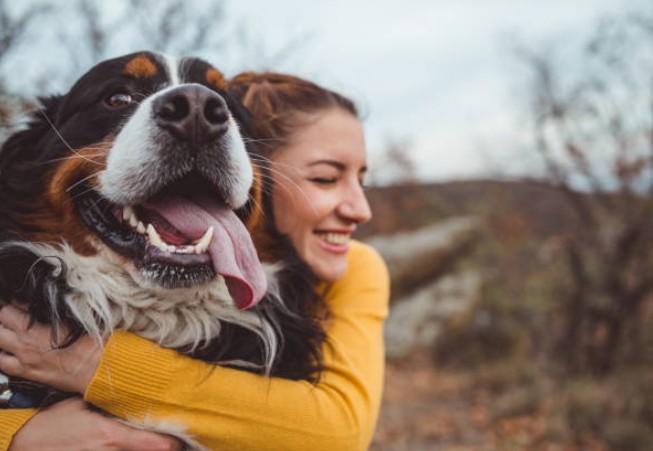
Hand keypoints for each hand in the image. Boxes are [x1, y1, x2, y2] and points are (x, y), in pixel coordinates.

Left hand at [0, 304, 100, 393]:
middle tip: (21, 315)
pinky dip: (5, 354)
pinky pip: (3, 363)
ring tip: (16, 332)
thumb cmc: (90, 343)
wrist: (96, 369)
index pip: (13, 306)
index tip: (27, 303)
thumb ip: (55, 310)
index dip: (20, 302)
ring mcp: (23, 358)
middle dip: (10, 315)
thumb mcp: (76, 318)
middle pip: (3, 318)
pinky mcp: (26, 372)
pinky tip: (14, 351)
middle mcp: (24, 342)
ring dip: (5, 334)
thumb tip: (47, 302)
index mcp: (34, 327)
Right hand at [10, 397, 182, 450]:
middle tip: (172, 437)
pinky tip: (138, 446)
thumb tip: (130, 391)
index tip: (181, 434)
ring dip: (148, 449)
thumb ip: (109, 402)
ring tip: (159, 441)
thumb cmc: (53, 425)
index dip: (174, 442)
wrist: (26, 448)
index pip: (158, 445)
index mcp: (112, 435)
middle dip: (165, 446)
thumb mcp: (82, 405)